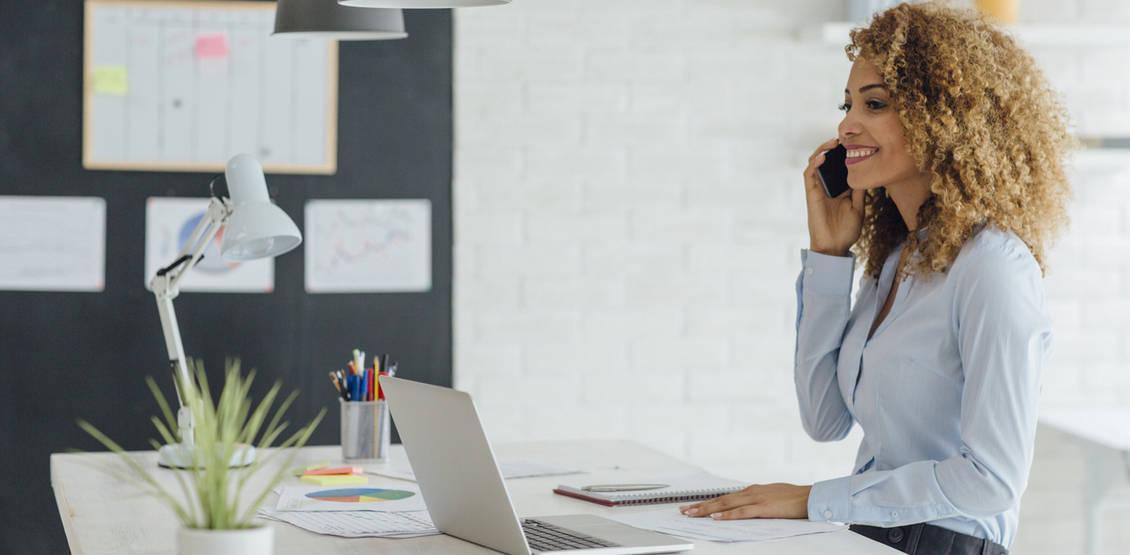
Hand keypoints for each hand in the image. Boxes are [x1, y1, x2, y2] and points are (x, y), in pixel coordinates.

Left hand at [678, 483, 811, 519]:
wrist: (810, 497)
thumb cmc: (793, 498)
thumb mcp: (771, 497)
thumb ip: (757, 501)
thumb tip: (746, 507)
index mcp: (752, 491)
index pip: (724, 497)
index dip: (708, 503)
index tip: (693, 506)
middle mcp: (750, 492)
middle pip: (720, 499)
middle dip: (700, 506)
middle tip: (684, 511)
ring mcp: (756, 499)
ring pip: (725, 504)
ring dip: (707, 509)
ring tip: (692, 514)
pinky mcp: (763, 508)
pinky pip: (741, 512)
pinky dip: (727, 514)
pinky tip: (716, 517)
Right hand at [804, 138, 864, 256]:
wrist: (835, 247)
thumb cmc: (846, 230)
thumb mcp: (859, 207)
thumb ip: (860, 190)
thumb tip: (867, 173)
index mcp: (839, 188)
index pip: (838, 165)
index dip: (842, 153)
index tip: (853, 142)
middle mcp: (827, 186)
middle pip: (825, 160)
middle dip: (831, 147)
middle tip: (843, 138)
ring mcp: (818, 189)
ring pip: (815, 163)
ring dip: (821, 151)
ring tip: (832, 143)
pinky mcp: (811, 194)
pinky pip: (809, 175)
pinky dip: (814, 164)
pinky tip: (823, 157)